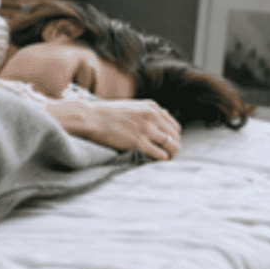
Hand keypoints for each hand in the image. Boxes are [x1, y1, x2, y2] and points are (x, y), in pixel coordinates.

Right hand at [46, 98, 180, 160]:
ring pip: (172, 146)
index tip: (166, 146)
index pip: (175, 126)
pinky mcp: (138, 141)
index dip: (173, 138)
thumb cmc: (110, 114)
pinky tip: (155, 161)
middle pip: (176, 137)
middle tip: (167, 156)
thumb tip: (164, 118)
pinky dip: (160, 159)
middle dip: (174, 148)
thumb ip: (149, 113)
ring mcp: (146, 128)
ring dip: (170, 155)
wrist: (92, 117)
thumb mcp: (134, 107)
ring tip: (164, 160)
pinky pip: (159, 154)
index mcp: (152, 107)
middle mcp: (152, 116)